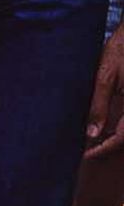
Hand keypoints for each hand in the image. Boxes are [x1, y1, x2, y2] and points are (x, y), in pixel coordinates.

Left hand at [85, 22, 123, 158]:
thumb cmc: (120, 50)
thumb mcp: (105, 76)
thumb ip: (99, 105)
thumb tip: (90, 133)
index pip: (121, 138)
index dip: (103, 149)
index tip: (86, 155)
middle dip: (108, 146)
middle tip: (86, 151)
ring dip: (114, 137)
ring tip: (91, 140)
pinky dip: (119, 127)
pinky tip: (103, 125)